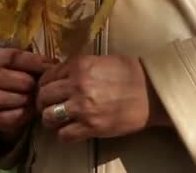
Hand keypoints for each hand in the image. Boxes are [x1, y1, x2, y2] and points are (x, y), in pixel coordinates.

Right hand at [0, 48, 51, 140]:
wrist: (14, 102)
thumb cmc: (23, 78)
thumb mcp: (28, 67)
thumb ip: (36, 64)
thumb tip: (52, 65)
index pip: (8, 57)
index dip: (30, 61)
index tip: (48, 66)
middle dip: (19, 81)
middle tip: (34, 85)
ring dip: (17, 98)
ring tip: (32, 99)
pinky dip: (17, 115)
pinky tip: (29, 112)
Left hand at [36, 55, 170, 142]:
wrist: (152, 93)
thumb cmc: (129, 74)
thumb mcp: (98, 61)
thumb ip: (76, 68)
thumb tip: (56, 75)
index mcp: (78, 65)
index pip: (46, 77)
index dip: (44, 86)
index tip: (48, 92)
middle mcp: (76, 84)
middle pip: (43, 96)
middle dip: (43, 103)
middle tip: (49, 107)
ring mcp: (82, 107)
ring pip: (48, 116)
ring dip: (50, 120)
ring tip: (57, 120)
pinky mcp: (91, 127)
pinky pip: (63, 135)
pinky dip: (63, 135)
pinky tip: (70, 131)